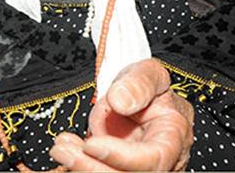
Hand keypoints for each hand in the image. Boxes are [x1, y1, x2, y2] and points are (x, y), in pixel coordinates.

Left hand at [50, 59, 193, 170]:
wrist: (136, 96)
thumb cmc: (146, 85)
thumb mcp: (148, 72)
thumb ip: (139, 83)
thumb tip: (120, 102)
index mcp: (173, 137)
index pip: (153, 160)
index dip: (121, 157)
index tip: (91, 144)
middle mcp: (160, 162)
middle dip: (93, 168)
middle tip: (62, 150)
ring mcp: (138, 168)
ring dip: (81, 168)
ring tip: (60, 147)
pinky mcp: (118, 170)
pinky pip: (100, 172)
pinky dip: (79, 165)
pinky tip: (65, 146)